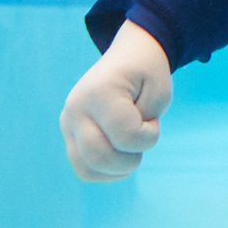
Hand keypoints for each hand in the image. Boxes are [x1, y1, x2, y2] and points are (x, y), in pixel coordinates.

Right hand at [59, 23, 172, 181]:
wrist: (129, 56)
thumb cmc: (148, 74)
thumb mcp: (159, 94)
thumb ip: (142, 128)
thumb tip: (115, 161)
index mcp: (99, 91)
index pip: (125, 136)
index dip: (149, 136)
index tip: (152, 120)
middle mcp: (76, 108)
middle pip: (98, 157)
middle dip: (130, 160)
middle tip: (141, 138)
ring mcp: (68, 122)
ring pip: (86, 170)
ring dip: (116, 170)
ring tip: (129, 147)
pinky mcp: (68, 134)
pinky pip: (83, 169)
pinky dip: (105, 172)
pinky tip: (121, 155)